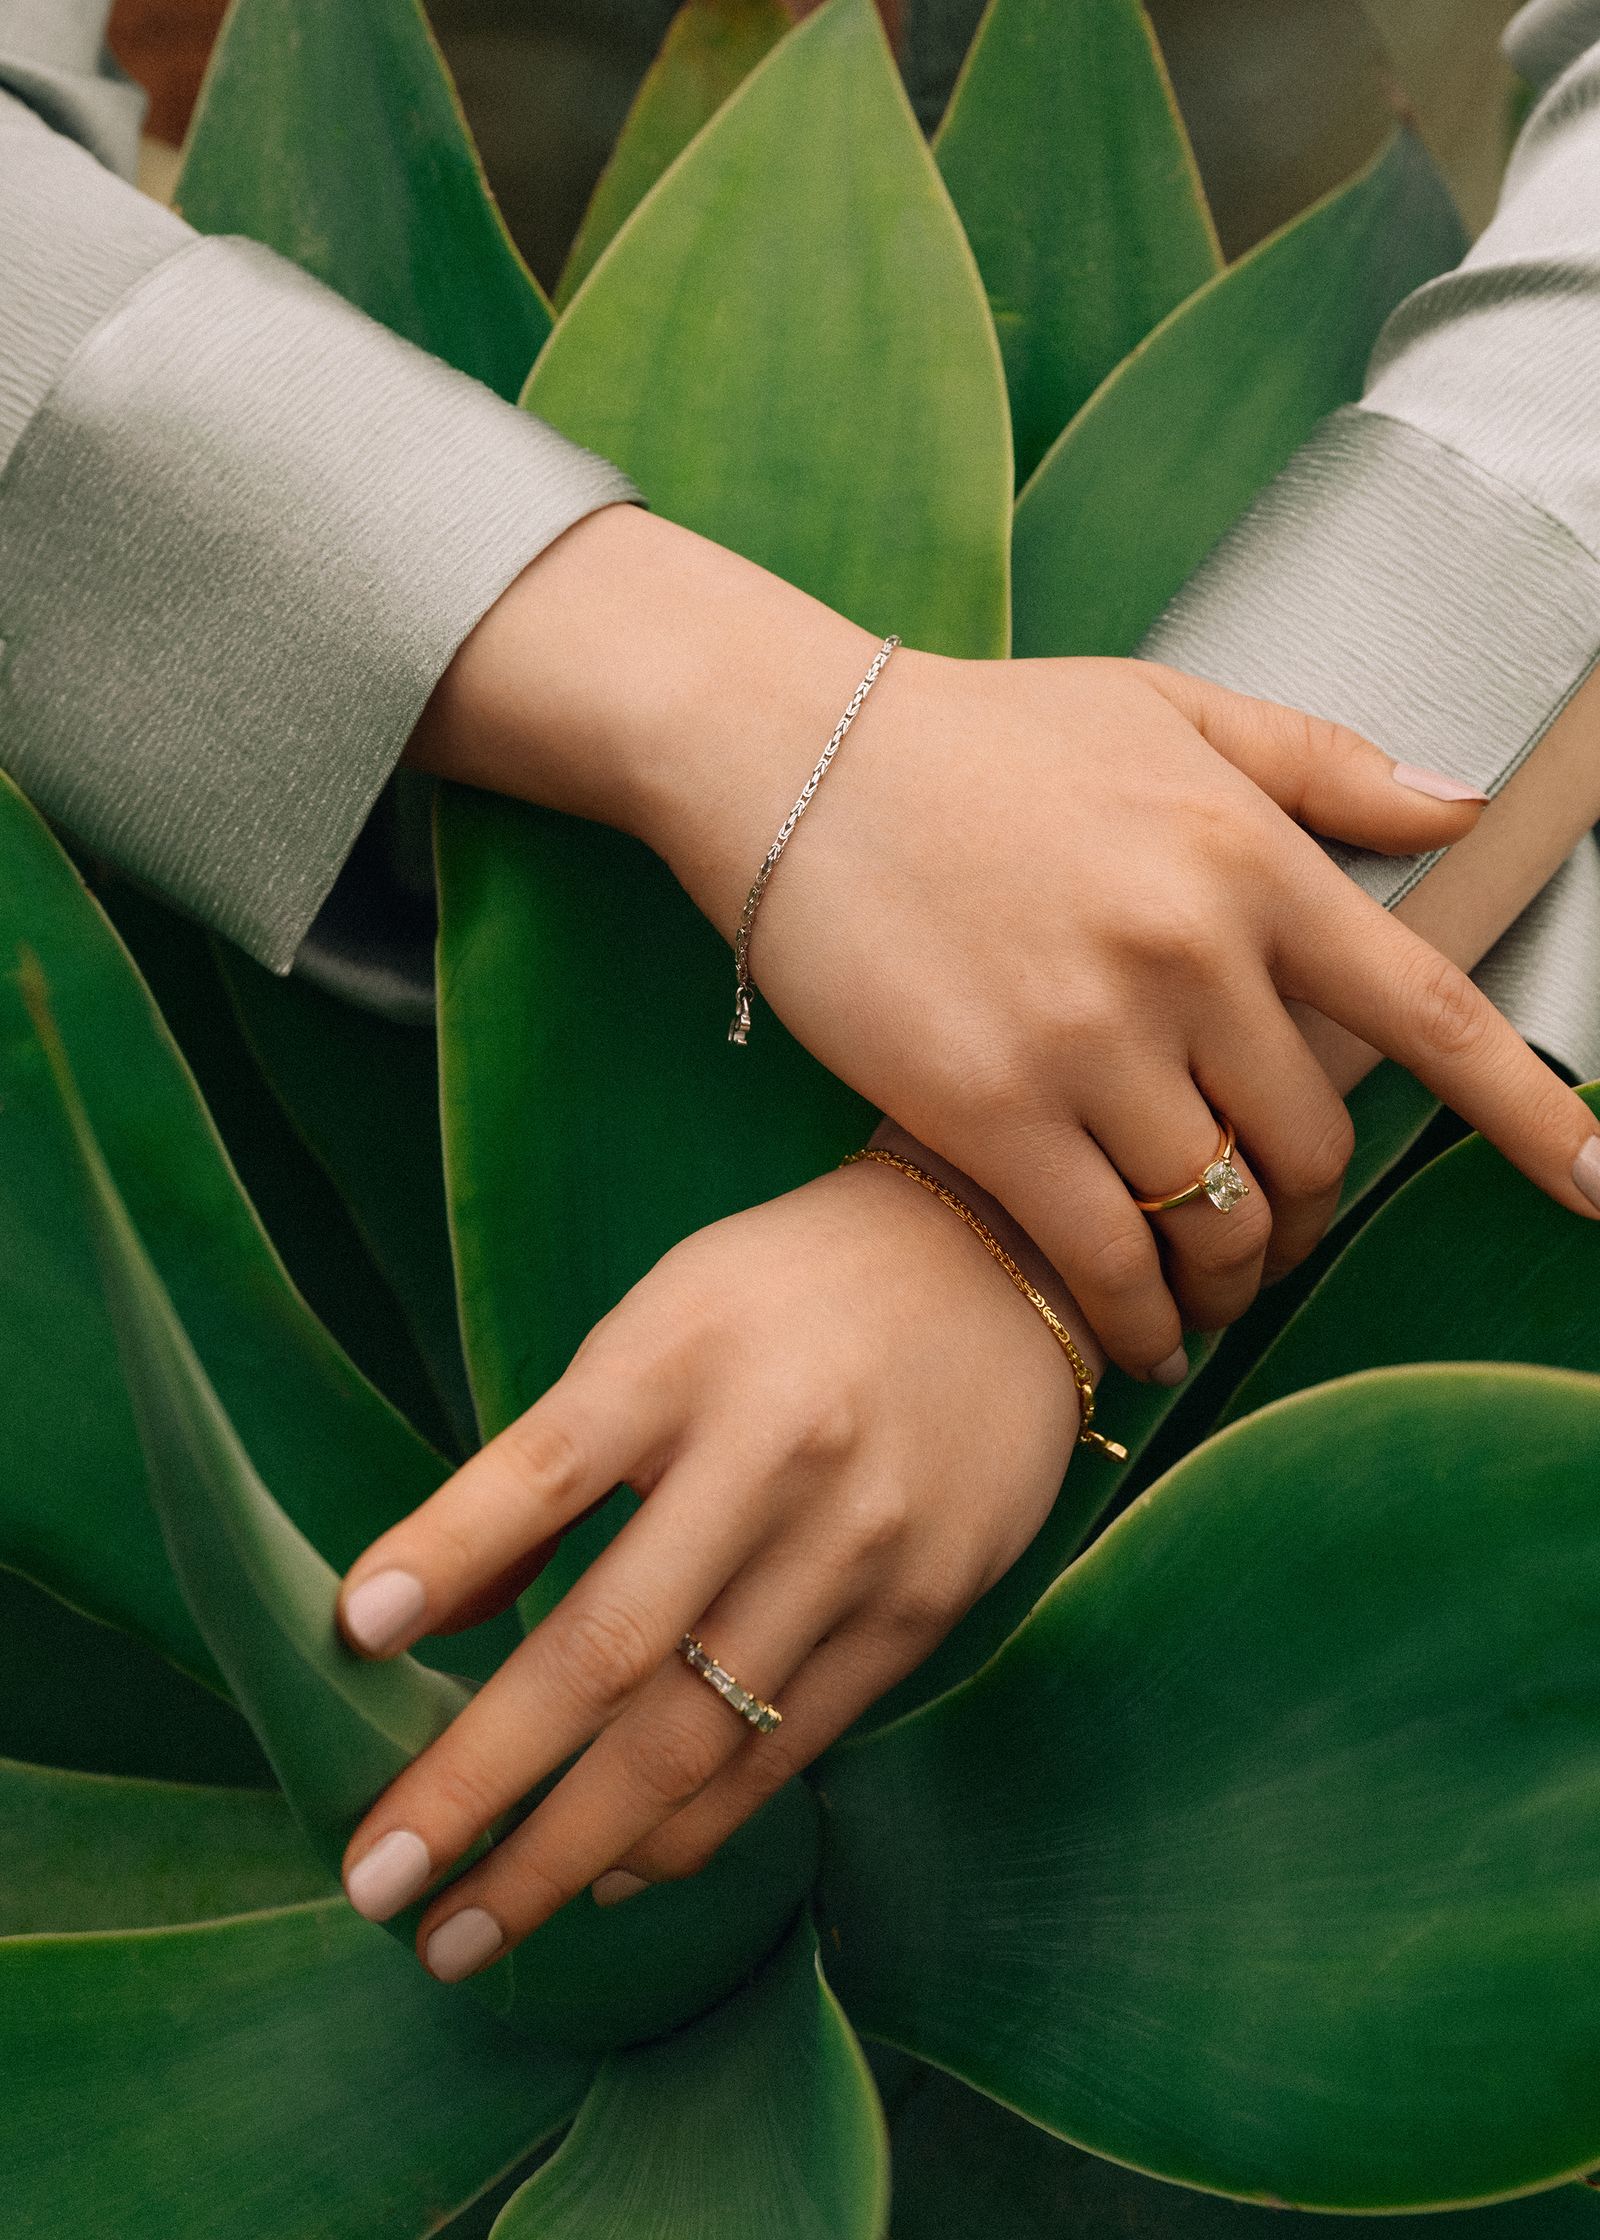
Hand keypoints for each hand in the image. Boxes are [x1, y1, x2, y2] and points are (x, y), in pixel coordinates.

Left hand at [335, 1156, 1083, 1980]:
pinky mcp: (920, 1610)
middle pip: (609, 1647)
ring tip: (472, 1931)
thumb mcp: (661, 1319)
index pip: (543, 1469)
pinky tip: (614, 1876)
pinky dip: (691, 1830)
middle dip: (481, 1782)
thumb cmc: (792, 1293)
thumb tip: (419, 1614)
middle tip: (380, 1882)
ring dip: (571, 1852)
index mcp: (684, 1356)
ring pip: (697, 1733)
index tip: (353, 1635)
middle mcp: (772, 1455)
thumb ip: (555, 1454)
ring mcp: (857, 1544)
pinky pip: (787, 1749)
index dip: (444, 1553)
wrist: (1009, 1265)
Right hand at [409, 507, 1599, 1383]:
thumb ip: (1324, 764)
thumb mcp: (1167, 707)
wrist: (788, 753)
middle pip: (1314, 1150)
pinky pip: (1103, 1258)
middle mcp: (1189, 953)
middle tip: (1266, 1234)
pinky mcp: (984, 1108)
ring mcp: (1086, 1038)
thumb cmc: (979, 734)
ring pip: (1215, 1219)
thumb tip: (1460, 809)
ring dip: (1226, 1282)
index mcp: (1250, 858)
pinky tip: (1129, 1334)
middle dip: (1303, 1214)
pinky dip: (1133, 1319)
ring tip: (1201, 1298)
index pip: (1430, 1014)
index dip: (1531, 1119)